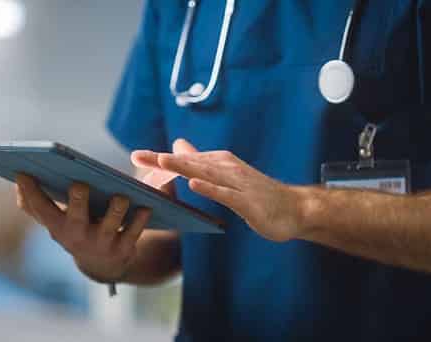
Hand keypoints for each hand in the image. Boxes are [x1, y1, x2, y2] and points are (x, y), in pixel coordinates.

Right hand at [15, 175, 150, 282]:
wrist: (104, 265)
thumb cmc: (77, 230)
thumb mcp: (55, 221)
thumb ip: (36, 204)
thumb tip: (18, 180)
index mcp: (58, 226)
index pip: (39, 208)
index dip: (30, 193)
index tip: (24, 173)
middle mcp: (77, 236)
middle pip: (75, 217)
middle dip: (77, 201)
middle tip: (79, 184)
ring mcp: (101, 243)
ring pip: (110, 225)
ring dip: (116, 209)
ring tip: (121, 195)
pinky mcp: (124, 249)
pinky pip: (134, 232)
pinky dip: (140, 219)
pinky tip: (146, 206)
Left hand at [133, 141, 307, 241]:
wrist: (294, 209)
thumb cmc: (259, 195)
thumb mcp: (226, 176)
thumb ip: (202, 162)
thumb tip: (180, 145)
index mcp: (220, 164)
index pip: (186, 160)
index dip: (161, 159)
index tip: (136, 156)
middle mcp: (227, 169)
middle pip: (191, 163)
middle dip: (164, 160)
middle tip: (138, 156)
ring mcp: (238, 184)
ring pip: (206, 174)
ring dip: (183, 167)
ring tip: (161, 162)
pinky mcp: (247, 201)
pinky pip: (226, 194)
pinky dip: (209, 188)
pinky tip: (194, 185)